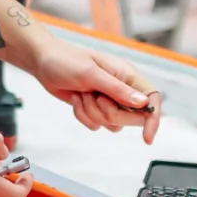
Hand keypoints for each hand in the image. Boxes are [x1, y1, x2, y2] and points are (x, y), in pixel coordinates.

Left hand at [31, 41, 161, 144]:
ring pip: (112, 123)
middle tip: (95, 98)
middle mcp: (121, 89)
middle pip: (131, 117)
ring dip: (93, 113)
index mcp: (126, 75)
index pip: (152, 98)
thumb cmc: (66, 60)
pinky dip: (83, 115)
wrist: (44, 62)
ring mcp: (108, 100)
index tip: (146, 137)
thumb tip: (143, 103)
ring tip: (82, 94)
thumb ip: (117, 89)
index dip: (153, 118)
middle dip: (110, 113)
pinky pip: (96, 125)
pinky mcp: (95, 108)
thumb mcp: (91, 73)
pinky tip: (76, 98)